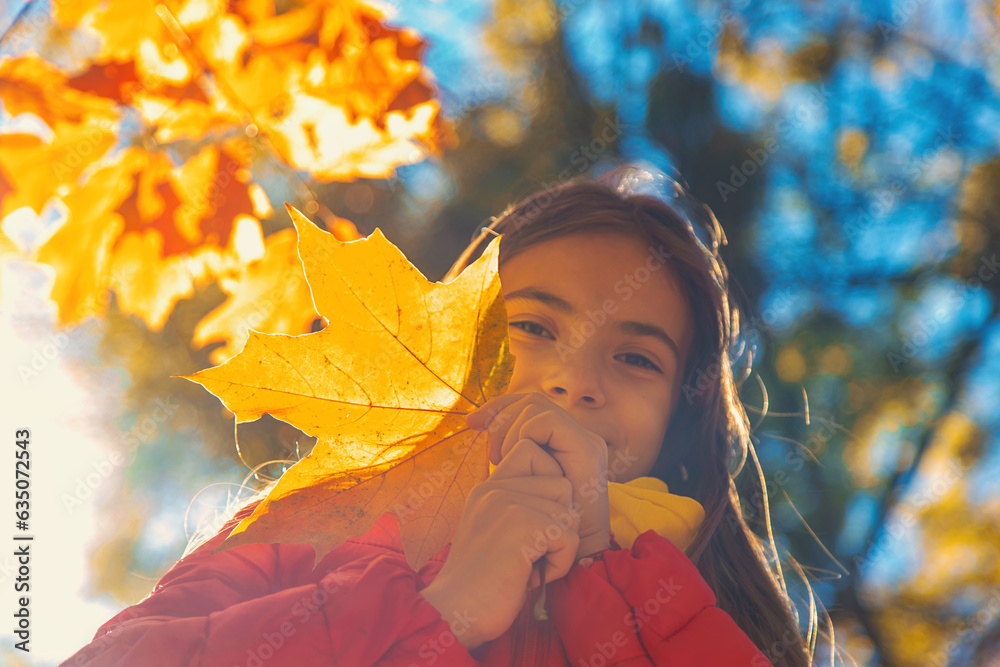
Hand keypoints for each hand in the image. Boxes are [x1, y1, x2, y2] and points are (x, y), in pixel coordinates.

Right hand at [419, 438, 579, 649]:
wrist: (453, 613)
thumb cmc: (482, 581)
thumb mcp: (494, 530)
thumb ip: (518, 505)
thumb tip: (564, 494)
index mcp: (488, 486)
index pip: (533, 450)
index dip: (549, 482)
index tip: (536, 522)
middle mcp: (496, 487)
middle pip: (562, 485)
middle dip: (559, 522)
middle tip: (532, 551)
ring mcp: (507, 503)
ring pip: (570, 512)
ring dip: (560, 547)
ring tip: (529, 566)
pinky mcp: (522, 526)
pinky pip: (569, 537)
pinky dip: (559, 564)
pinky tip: (531, 577)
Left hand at [465, 392, 611, 559]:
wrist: (552, 564)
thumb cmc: (529, 531)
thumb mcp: (512, 486)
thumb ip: (505, 455)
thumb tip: (472, 421)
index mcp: (563, 445)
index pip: (528, 404)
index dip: (498, 407)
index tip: (470, 423)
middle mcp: (579, 438)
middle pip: (531, 401)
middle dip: (499, 415)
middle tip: (486, 451)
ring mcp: (586, 443)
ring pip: (536, 407)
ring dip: (509, 430)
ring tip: (501, 462)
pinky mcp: (586, 450)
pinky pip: (545, 422)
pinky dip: (524, 436)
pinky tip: (514, 464)